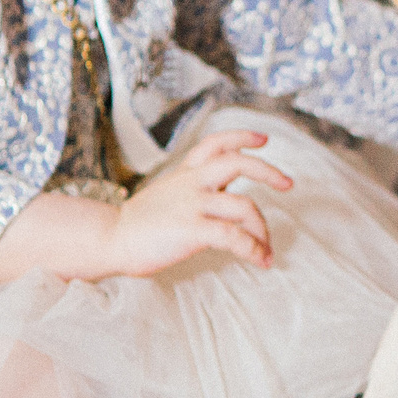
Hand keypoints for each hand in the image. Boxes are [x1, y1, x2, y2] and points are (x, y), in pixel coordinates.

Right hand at [107, 130, 293, 274]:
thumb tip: (220, 199)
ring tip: (267, 249)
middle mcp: (192, 184)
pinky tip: (260, 260)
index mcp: (185, 174)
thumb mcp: (166, 195)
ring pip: (244, 207)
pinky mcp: (192, 231)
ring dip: (263, 230)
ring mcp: (192, 206)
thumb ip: (191, 191)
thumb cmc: (137, 225)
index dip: (242, 137)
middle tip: (288, 184)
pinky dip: (253, 249)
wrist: (109, 239)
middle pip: (239, 163)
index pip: (216, 143)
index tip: (264, 139)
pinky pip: (234, 237)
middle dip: (269, 171)